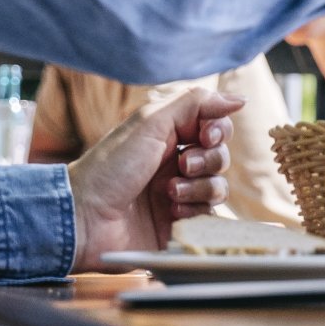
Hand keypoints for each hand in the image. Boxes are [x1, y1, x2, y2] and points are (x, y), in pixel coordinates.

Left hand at [69, 85, 244, 266]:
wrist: (85, 217)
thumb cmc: (110, 167)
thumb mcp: (151, 123)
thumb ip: (195, 104)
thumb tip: (239, 100)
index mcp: (168, 136)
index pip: (214, 127)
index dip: (218, 130)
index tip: (206, 136)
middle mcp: (175, 164)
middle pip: (220, 156)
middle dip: (208, 159)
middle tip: (182, 165)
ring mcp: (178, 195)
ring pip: (218, 186)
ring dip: (200, 186)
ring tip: (170, 192)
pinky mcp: (179, 225)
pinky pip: (208, 215)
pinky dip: (195, 210)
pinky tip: (172, 212)